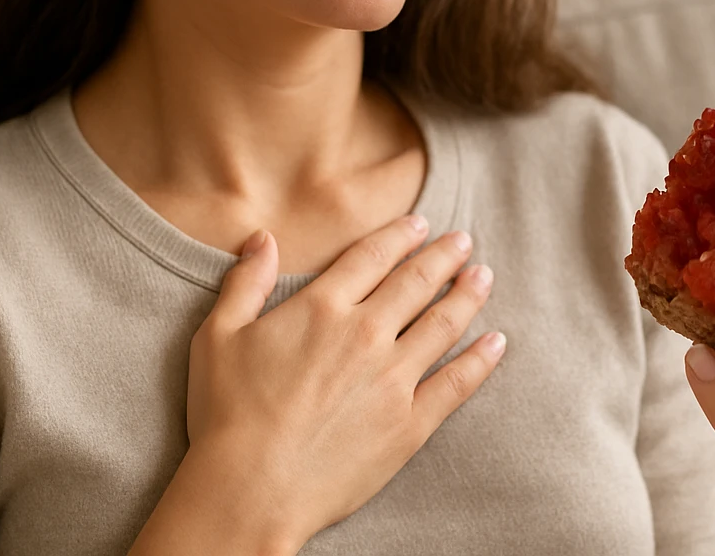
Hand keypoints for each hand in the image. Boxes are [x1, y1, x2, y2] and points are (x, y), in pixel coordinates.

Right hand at [184, 215, 505, 549]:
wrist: (249, 489)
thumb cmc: (226, 415)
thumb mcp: (218, 336)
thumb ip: (246, 282)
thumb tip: (262, 237)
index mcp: (321, 307)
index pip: (373, 257)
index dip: (401, 236)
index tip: (421, 224)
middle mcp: (365, 334)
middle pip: (416, 282)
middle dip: (445, 256)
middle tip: (464, 240)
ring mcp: (393, 379)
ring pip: (443, 324)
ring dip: (468, 296)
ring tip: (484, 277)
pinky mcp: (410, 423)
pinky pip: (457, 384)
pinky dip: (481, 360)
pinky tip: (497, 342)